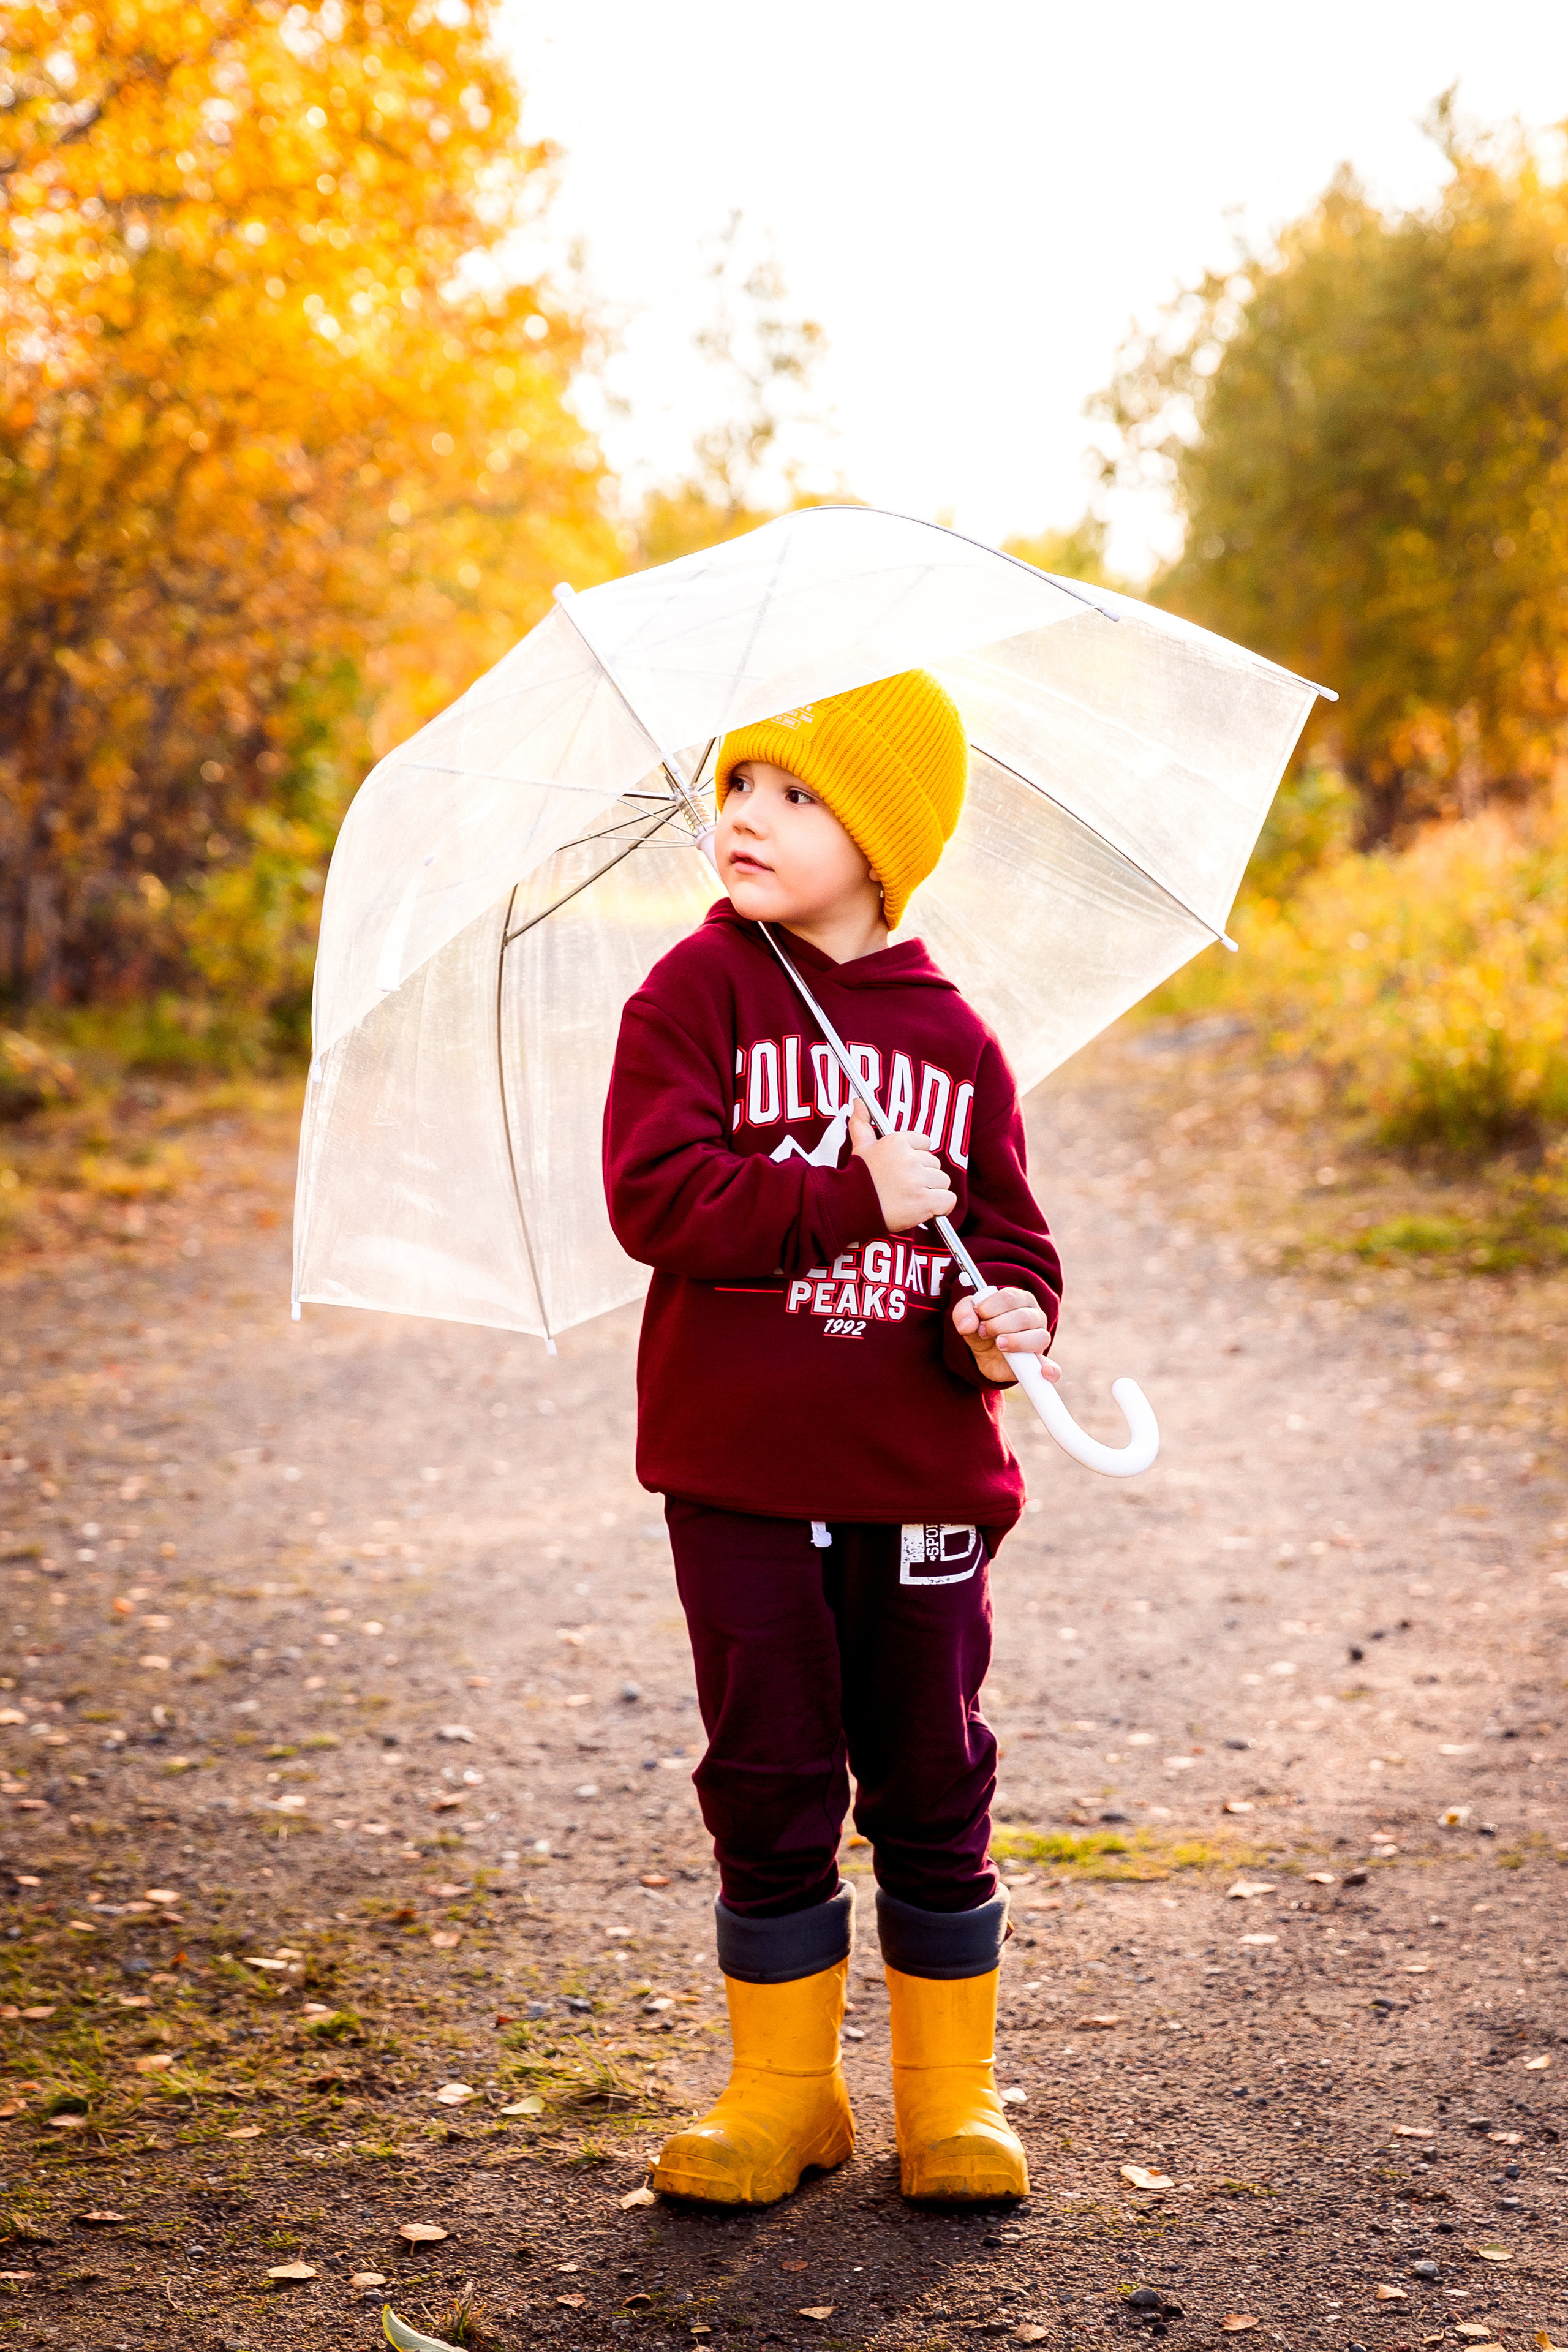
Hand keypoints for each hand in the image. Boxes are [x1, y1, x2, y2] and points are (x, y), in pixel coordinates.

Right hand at [848, 1100, 956, 1232]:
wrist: (851, 1209)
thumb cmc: (857, 1178)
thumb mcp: (860, 1147)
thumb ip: (862, 1123)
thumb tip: (859, 1102)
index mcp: (898, 1142)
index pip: (925, 1143)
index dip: (916, 1158)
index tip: (903, 1169)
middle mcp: (910, 1158)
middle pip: (934, 1164)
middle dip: (923, 1176)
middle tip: (902, 1187)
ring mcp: (918, 1180)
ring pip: (942, 1181)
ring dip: (931, 1192)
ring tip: (909, 1198)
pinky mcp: (925, 1201)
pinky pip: (948, 1199)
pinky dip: (940, 1207)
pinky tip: (924, 1208)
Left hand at [951, 1286, 1059, 1386]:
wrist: (984, 1352)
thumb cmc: (981, 1326)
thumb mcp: (967, 1316)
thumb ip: (963, 1313)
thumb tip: (967, 1325)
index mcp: (1020, 1299)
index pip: (1010, 1298)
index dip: (990, 1308)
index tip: (979, 1315)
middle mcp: (1035, 1316)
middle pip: (1023, 1317)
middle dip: (997, 1325)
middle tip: (983, 1332)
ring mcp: (1040, 1339)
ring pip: (1038, 1337)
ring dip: (1015, 1342)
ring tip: (999, 1345)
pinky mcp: (1039, 1362)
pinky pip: (1052, 1367)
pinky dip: (1051, 1371)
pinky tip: (1044, 1373)